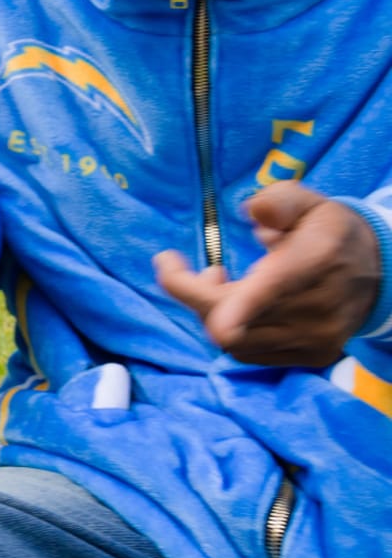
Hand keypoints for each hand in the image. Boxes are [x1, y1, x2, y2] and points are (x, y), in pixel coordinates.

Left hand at [155, 181, 381, 366]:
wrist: (379, 273)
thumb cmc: (329, 231)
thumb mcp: (309, 202)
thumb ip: (279, 202)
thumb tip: (255, 212)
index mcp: (314, 261)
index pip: (275, 286)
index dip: (241, 301)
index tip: (210, 292)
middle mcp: (319, 307)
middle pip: (236, 317)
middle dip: (193, 292)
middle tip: (184, 266)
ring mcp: (317, 337)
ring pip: (237, 340)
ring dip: (210, 311)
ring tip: (217, 281)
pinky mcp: (313, 356)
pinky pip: (250, 354)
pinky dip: (230, 331)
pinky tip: (234, 306)